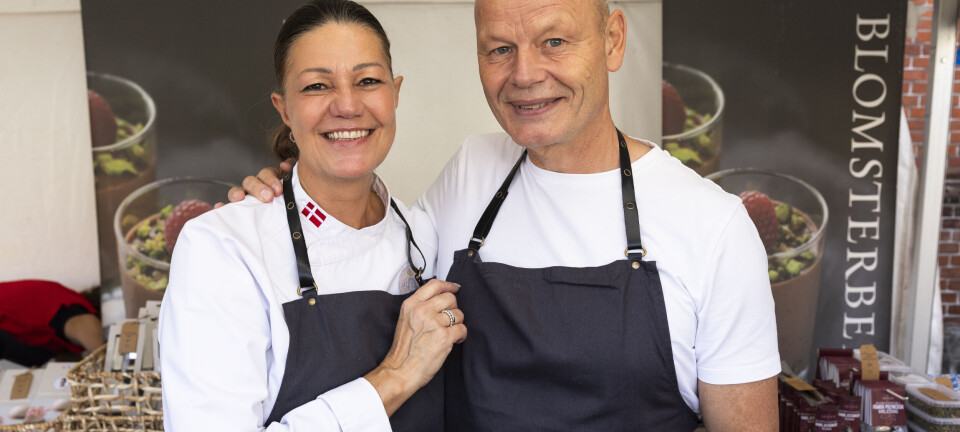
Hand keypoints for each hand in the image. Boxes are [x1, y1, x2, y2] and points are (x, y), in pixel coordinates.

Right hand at [215, 158, 295, 208]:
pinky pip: (228, 209)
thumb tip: (284, 165)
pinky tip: (219, 207)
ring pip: (237, 192)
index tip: (278, 190)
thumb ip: (291, 171)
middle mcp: (255, 187)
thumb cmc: (292, 201)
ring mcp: (246, 199)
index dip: (271, 180)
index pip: (266, 174)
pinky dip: (222, 207)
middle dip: (258, 188)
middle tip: (268, 197)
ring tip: (240, 197)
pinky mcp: (239, 212)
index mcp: (269, 179)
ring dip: (236, 193)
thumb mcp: (295, 185)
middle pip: (251, 181)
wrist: (293, 221)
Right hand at [364, 280, 466, 415]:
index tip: (455, 288)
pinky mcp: (444, 336)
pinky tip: (454, 341)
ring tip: (449, 333)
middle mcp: (422, 310)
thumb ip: (420, 307)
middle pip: (450, 298)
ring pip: (459, 314)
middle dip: (453, 309)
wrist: (400, 370)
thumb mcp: (405, 320)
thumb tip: (440, 300)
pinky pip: (462, 329)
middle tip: (449, 320)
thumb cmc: (403, 350)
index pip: (434, 285)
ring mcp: (434, 323)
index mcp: (411, 305)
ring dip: (457, 324)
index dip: (448, 285)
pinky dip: (461, 336)